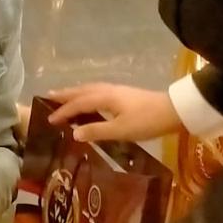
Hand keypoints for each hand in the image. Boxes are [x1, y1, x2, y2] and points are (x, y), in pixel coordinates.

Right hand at [48, 83, 179, 141]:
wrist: (174, 111)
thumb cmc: (146, 121)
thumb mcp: (121, 130)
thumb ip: (97, 131)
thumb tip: (74, 133)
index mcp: (103, 98)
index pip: (77, 104)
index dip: (62, 111)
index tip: (48, 119)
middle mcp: (107, 90)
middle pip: (81, 91)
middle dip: (65, 95)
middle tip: (48, 97)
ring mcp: (116, 91)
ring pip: (89, 89)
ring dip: (75, 93)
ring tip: (63, 96)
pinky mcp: (123, 94)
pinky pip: (97, 91)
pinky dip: (86, 94)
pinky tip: (89, 100)